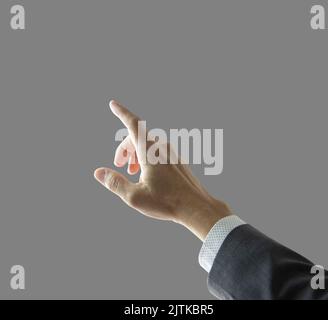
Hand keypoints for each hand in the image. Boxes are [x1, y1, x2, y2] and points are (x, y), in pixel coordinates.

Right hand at [94, 100, 231, 239]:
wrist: (196, 207)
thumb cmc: (166, 202)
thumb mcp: (134, 196)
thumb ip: (115, 182)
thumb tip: (98, 172)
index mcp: (150, 151)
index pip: (133, 124)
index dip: (121, 113)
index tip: (113, 104)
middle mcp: (161, 147)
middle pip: (136, 137)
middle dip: (124, 148)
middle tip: (118, 164)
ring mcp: (170, 153)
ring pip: (147, 144)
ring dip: (135, 153)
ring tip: (131, 171)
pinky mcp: (176, 160)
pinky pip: (157, 151)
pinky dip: (146, 157)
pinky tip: (146, 173)